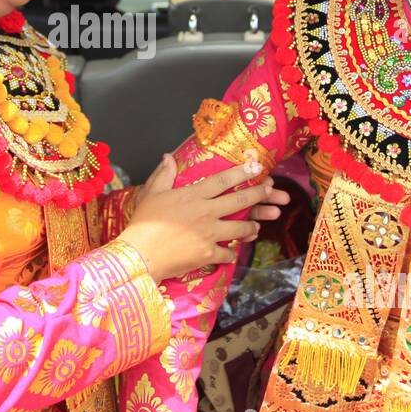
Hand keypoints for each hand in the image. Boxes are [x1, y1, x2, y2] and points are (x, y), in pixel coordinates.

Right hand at [118, 156, 275, 281]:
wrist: (140, 255)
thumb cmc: (142, 223)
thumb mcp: (151, 194)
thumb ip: (164, 174)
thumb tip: (169, 156)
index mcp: (192, 195)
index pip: (222, 180)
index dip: (241, 172)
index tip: (256, 166)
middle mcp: (205, 213)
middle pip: (239, 201)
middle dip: (258, 194)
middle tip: (270, 189)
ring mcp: (209, 234)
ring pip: (240, 228)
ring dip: (251, 225)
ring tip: (257, 225)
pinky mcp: (208, 254)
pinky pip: (227, 252)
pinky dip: (231, 251)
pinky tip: (233, 250)